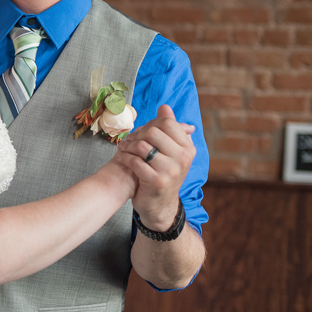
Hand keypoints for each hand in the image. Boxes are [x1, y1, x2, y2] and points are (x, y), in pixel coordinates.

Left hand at [116, 105, 196, 231]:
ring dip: (128, 147)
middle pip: (152, 132)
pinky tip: (124, 160)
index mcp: (187, 148)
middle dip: (137, 135)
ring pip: (142, 146)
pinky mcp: (157, 181)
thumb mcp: (168, 151)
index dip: (149, 125)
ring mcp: (172, 171)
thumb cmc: (161, 172)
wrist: (159, 204)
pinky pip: (135, 161)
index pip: (166, 123)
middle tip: (130, 142)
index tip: (142, 133)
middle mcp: (183, 158)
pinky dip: (126, 159)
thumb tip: (165, 107)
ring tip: (124, 150)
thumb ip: (168, 129)